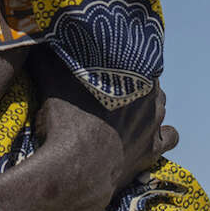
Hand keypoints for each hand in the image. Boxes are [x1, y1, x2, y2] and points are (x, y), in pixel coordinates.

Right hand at [32, 55, 178, 210]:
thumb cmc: (65, 122)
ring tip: (124, 106)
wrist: (75, 171)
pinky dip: (161, 132)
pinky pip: (170, 136)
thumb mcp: (52, 81)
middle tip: (109, 82)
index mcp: (130, 73)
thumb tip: (39, 39)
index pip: (136, 53)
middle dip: (132, 78)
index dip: (121, 54)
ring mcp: (154, 124)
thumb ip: (48, 57)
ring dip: (147, 103)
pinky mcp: (153, 150)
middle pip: (147, 78)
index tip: (105, 56)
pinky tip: (146, 132)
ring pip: (160, 105)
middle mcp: (149, 96)